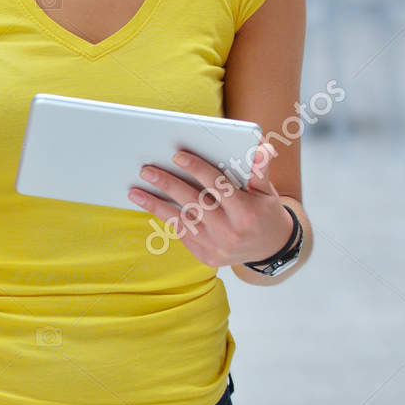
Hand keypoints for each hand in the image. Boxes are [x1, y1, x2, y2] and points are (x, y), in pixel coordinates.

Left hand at [128, 143, 292, 267]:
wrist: (270, 250)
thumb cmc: (265, 212)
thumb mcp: (266, 191)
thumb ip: (259, 170)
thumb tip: (261, 148)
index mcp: (246, 213)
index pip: (218, 186)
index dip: (197, 169)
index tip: (177, 155)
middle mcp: (230, 232)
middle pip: (194, 203)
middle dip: (168, 185)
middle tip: (146, 170)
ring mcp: (217, 247)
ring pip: (181, 221)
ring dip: (155, 204)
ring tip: (134, 191)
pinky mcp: (206, 256)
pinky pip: (181, 234)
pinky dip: (165, 218)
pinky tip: (149, 204)